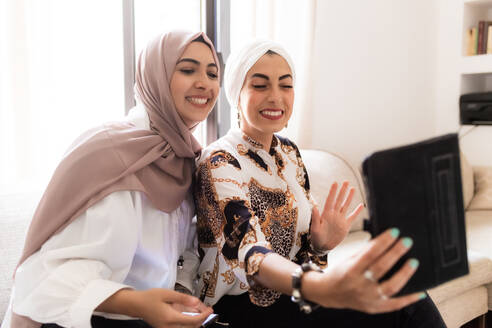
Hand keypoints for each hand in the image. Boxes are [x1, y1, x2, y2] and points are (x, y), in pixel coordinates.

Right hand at [126, 288, 212, 327]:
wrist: (136, 305)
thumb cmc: (150, 298)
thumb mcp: (167, 294)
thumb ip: (183, 298)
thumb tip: (196, 302)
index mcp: (171, 318)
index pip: (193, 321)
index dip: (204, 316)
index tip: (210, 309)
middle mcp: (169, 327)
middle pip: (192, 327)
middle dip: (202, 318)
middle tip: (206, 309)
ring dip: (196, 321)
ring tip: (199, 310)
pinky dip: (189, 322)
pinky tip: (190, 314)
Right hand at [304, 228, 424, 313]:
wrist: (330, 293)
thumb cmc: (341, 272)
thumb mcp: (349, 259)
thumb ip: (366, 252)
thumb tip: (385, 239)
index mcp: (351, 270)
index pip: (369, 254)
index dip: (383, 242)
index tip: (395, 232)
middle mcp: (359, 285)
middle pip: (380, 268)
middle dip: (395, 253)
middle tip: (407, 241)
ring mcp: (368, 298)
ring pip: (390, 287)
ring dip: (404, 274)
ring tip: (414, 262)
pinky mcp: (375, 308)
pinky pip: (395, 305)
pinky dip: (409, 299)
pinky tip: (420, 291)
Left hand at [310, 181, 363, 250]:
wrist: (322, 247)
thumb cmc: (316, 238)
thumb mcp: (315, 229)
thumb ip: (315, 218)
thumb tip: (314, 207)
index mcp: (326, 214)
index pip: (330, 200)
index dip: (333, 192)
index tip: (335, 183)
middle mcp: (333, 214)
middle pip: (339, 200)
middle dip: (342, 191)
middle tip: (346, 181)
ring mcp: (340, 219)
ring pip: (345, 205)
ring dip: (349, 197)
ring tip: (352, 188)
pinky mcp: (345, 225)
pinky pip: (352, 217)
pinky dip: (357, 211)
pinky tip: (361, 205)